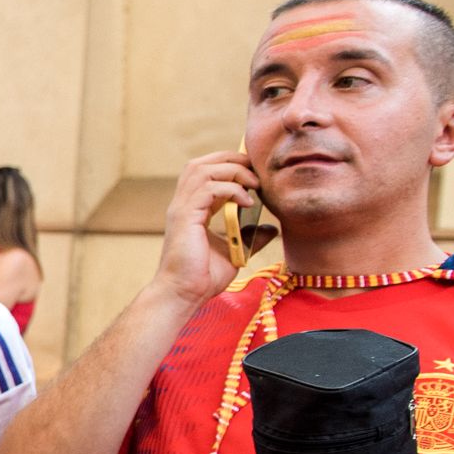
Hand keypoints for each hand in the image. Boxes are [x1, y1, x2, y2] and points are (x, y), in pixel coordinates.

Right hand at [156, 149, 269, 304]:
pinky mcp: (185, 217)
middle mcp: (183, 204)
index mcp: (191, 209)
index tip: (255, 175)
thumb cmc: (202, 277)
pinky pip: (209, 189)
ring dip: (233, 171)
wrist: (184, 294)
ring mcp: (181, 209)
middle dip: (231, 160)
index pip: (205, 172)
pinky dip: (231, 189)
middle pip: (201, 163)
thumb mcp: (235, 251)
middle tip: (256, 171)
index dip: (229, 166)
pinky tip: (247, 202)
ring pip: (204, 170)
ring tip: (254, 185)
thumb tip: (271, 228)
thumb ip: (250, 236)